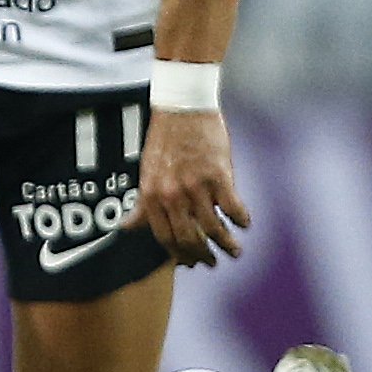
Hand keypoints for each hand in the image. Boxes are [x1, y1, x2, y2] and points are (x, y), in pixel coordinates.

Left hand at [140, 107, 248, 266]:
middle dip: (202, 256)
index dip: (178, 254)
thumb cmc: (164, 140)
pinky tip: (244, 223)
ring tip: (234, 251)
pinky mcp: (220, 176)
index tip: (189, 262)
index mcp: (151, 195)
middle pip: (189, 239)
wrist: (183, 109)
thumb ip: (142, 204)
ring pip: (214, 229)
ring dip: (226, 245)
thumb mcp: (146, 173)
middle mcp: (172, 195)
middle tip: (211, 262)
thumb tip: (127, 227)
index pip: (164, 237)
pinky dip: (241, 220)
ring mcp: (196, 187)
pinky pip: (234, 209)